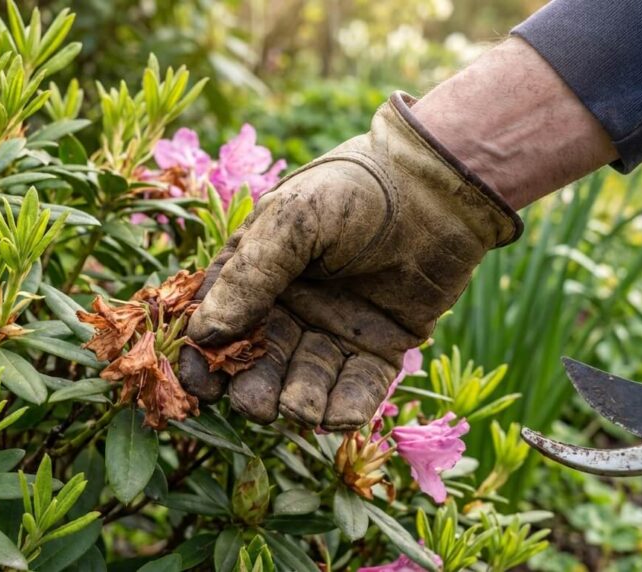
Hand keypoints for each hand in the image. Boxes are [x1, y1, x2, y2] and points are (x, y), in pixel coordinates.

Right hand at [177, 92, 521, 430]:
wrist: (438, 188)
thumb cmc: (355, 191)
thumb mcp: (293, 219)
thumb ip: (250, 275)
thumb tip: (205, 333)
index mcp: (259, 272)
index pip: (220, 322)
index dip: (207, 356)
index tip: (202, 387)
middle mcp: (293, 307)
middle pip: (263, 362)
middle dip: (255, 388)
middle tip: (256, 404)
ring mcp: (336, 330)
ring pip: (308, 381)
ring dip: (300, 402)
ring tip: (301, 410)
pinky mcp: (381, 347)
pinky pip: (358, 388)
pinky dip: (348, 408)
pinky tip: (340, 418)